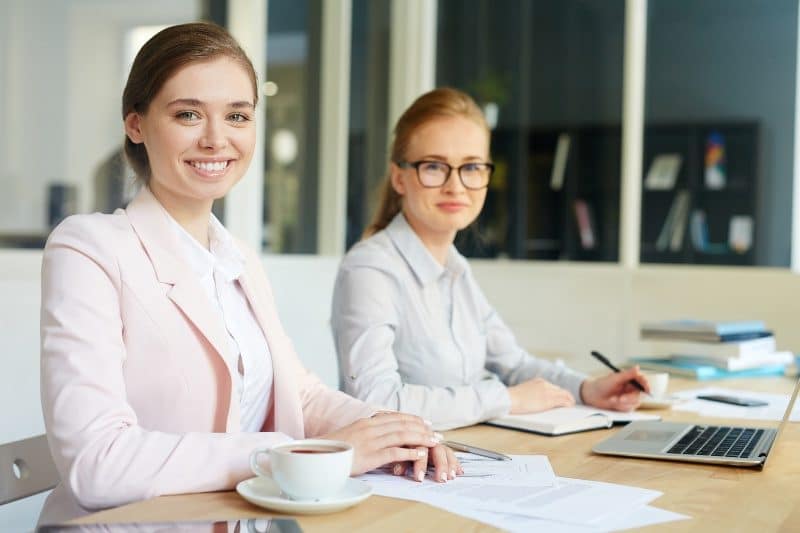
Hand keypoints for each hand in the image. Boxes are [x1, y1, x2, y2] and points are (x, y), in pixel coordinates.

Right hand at [320, 412, 440, 474]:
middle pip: (402, 424)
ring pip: (402, 435)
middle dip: (422, 428)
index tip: (425, 422)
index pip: (395, 417)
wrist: (318, 457)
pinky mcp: (370, 456)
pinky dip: (410, 452)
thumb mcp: (352, 433)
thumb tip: (382, 430)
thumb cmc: (334, 448)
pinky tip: (420, 453)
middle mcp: (370, 428)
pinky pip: (394, 452)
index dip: (412, 419)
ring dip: (421, 438)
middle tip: (435, 432)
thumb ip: (368, 430)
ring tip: (434, 441)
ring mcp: (370, 441)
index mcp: (366, 422)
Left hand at [392, 443, 462, 482]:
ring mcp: (433, 443)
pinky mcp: (440, 448)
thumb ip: (398, 461)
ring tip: (452, 476)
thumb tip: (398, 470)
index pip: (419, 449)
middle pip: (436, 449)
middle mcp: (425, 440)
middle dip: (440, 464)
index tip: (419, 477)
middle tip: (441, 478)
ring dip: (449, 464)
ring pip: (444, 450)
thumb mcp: (395, 455)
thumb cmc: (397, 448)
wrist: (398, 437)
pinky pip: (449, 453)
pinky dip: (455, 462)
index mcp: (413, 439)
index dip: (420, 464)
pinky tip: (460, 471)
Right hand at [507, 377, 574, 413]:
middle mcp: (545, 384)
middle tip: (569, 402)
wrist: (509, 399)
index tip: (561, 397)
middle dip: (565, 396)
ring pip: (564, 394)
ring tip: (571, 405)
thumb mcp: (524, 392)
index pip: (553, 387)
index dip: (559, 393)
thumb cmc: (512, 399)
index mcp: (538, 381)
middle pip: (560, 390)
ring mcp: (547, 391)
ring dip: (569, 400)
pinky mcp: (549, 400)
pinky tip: (570, 407)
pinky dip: (568, 404)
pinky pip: (564, 401)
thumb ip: (532, 393)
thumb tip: (536, 399)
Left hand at [580, 366, 649, 411]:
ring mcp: (628, 397)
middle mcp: (630, 388)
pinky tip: (613, 403)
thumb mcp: (614, 378)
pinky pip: (629, 408)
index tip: (647, 390)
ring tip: (612, 400)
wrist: (592, 396)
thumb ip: (627, 374)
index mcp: (629, 379)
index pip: (642, 381)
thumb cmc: (601, 385)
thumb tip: (637, 367)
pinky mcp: (625, 405)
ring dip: (624, 403)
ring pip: (635, 402)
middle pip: (639, 394)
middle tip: (620, 399)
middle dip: (630, 398)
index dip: (647, 385)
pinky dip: (621, 407)